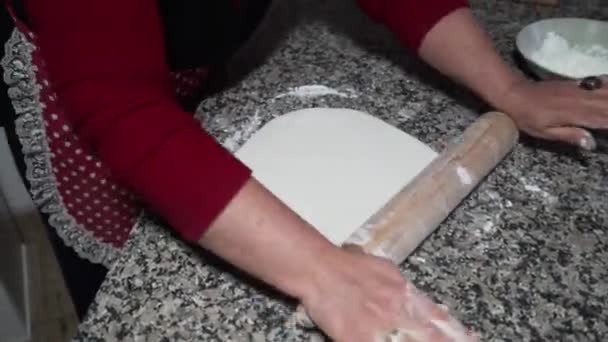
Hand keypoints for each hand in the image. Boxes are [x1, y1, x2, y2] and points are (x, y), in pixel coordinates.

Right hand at [299, 246, 476, 341]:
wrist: (320, 269)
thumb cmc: (348, 266)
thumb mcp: (385, 269)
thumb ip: (402, 287)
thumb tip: (416, 298)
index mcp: (405, 294)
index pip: (440, 319)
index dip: (459, 334)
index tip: (473, 340)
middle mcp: (398, 311)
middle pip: (431, 337)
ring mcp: (380, 328)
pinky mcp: (359, 339)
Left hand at [498, 77, 607, 149]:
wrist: (514, 93)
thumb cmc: (526, 117)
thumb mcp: (543, 131)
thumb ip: (568, 135)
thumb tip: (592, 143)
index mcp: (575, 114)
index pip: (605, 119)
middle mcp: (582, 99)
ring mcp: (580, 89)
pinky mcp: (577, 84)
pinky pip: (601, 83)